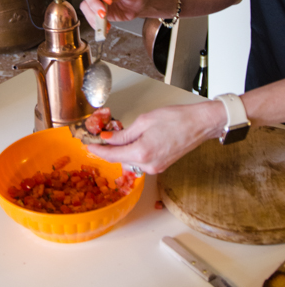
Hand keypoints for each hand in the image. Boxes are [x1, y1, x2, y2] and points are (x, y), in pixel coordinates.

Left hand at [86, 102, 225, 173]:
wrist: (199, 124)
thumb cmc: (176, 119)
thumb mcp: (144, 121)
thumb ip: (123, 134)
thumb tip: (107, 138)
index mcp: (141, 153)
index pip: (111, 155)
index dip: (97, 150)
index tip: (87, 144)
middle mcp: (148, 165)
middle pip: (119, 159)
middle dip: (108, 149)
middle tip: (99, 136)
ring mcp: (155, 168)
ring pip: (129, 161)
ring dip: (121, 151)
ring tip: (116, 136)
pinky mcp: (161, 166)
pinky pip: (140, 161)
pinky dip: (132, 152)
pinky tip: (131, 141)